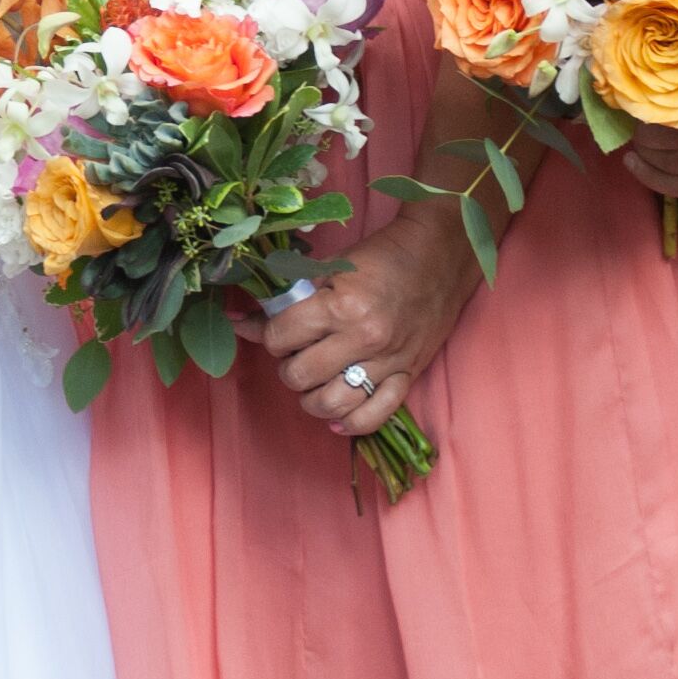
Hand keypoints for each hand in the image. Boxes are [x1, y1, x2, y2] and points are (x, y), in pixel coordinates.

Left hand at [248, 212, 478, 449]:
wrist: (439, 255)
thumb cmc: (381, 256)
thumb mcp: (330, 269)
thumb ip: (287, 298)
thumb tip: (239, 321)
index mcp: (342, 306)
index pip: (282, 337)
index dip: (271, 335)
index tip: (279, 331)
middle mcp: (365, 338)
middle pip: (301, 375)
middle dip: (288, 367)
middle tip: (295, 354)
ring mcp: (389, 361)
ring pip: (332, 403)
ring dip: (311, 398)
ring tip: (312, 382)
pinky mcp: (409, 375)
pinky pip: (374, 417)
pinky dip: (349, 422)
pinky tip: (336, 415)